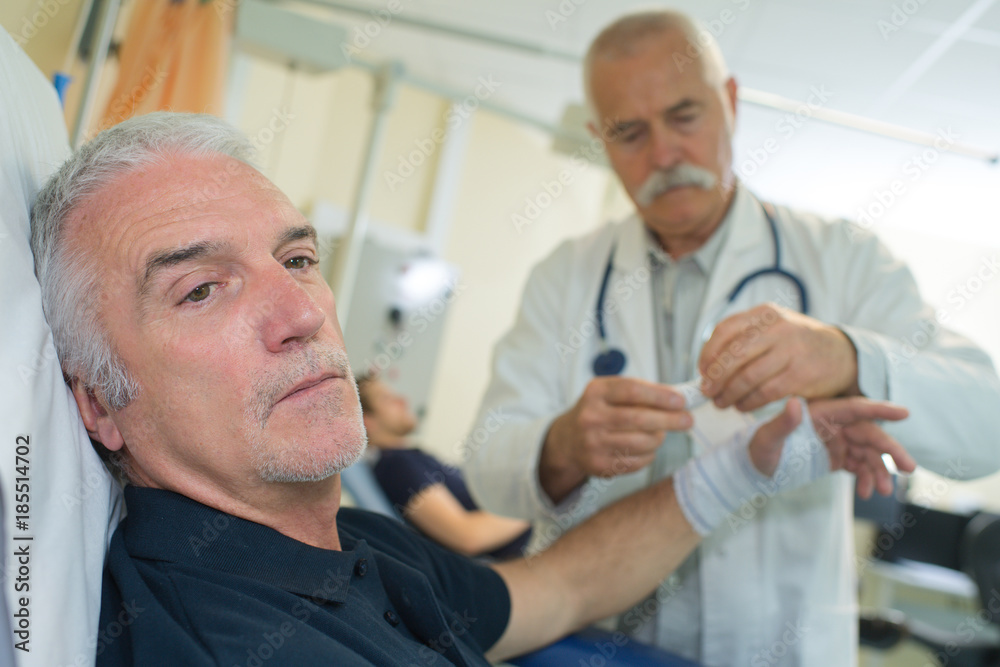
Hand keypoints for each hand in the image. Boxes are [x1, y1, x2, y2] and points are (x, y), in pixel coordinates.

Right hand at [540, 377, 691, 501]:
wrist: (569, 440)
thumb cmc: (599, 411)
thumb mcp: (611, 392)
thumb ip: (640, 391)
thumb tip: (677, 399)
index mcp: (596, 392)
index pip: (632, 391)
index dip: (660, 396)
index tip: (681, 401)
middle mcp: (591, 417)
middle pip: (639, 419)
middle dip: (669, 420)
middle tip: (687, 420)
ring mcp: (593, 443)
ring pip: (641, 442)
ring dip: (659, 438)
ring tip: (661, 433)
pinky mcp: (599, 465)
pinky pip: (637, 461)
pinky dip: (649, 454)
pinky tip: (646, 448)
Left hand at [698, 303, 859, 411]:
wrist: (842, 355)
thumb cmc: (797, 343)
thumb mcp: (773, 327)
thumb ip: (743, 338)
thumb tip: (707, 365)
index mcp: (765, 314)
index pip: (725, 330)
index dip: (708, 353)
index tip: (701, 370)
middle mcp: (777, 328)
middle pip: (733, 355)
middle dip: (715, 377)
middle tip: (707, 392)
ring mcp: (791, 351)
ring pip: (747, 377)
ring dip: (729, 394)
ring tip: (722, 402)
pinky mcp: (801, 375)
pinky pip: (765, 393)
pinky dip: (748, 402)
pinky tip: (742, 406)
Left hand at [747, 397, 912, 496]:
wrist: (754, 469)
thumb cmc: (757, 449)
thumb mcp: (767, 438)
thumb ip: (782, 423)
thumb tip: (795, 403)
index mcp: (821, 413)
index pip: (855, 408)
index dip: (880, 410)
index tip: (905, 413)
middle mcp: (833, 424)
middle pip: (869, 433)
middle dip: (890, 451)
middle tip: (909, 468)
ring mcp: (837, 441)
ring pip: (867, 453)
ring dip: (879, 470)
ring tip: (883, 491)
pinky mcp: (837, 457)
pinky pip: (859, 466)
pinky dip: (866, 478)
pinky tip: (866, 493)